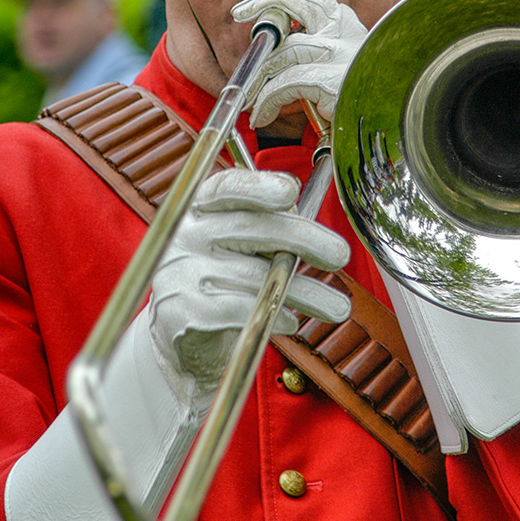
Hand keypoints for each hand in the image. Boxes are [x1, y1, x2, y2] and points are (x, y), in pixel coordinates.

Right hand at [149, 167, 350, 407]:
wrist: (180, 334)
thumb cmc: (224, 278)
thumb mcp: (243, 245)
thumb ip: (271, 227)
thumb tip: (309, 222)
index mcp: (201, 207)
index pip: (227, 187)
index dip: (259, 186)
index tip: (292, 191)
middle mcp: (186, 233)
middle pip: (250, 227)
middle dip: (303, 238)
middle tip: (340, 254)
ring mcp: (179, 272)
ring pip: (254, 276)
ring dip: (304, 292)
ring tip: (338, 307)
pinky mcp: (180, 311)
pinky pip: (237, 310)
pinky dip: (272, 316)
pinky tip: (292, 320)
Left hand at [231, 0, 367, 127]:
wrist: (385, 117)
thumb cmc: (359, 93)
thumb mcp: (340, 61)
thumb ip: (317, 46)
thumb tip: (283, 41)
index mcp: (346, 23)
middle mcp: (342, 31)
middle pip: (296, 3)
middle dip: (263, 1)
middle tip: (239, 11)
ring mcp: (336, 52)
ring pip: (284, 52)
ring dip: (261, 75)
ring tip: (251, 97)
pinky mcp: (328, 78)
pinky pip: (285, 84)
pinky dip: (268, 100)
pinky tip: (263, 113)